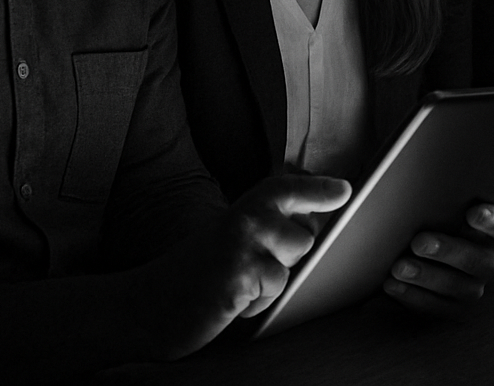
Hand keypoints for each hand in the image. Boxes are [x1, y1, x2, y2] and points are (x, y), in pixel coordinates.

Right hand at [135, 173, 351, 358]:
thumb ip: (268, 223)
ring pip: (293, 262)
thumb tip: (316, 217)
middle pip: (306, 235)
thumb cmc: (196, 272)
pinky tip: (230, 298)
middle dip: (288, 255)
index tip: (344, 190)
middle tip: (247, 263)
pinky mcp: (242, 274)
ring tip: (238, 282)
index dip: (319, 189)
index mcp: (245, 205)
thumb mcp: (232, 236)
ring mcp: (245, 243)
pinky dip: (257, 303)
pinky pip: (275, 289)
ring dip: (271, 281)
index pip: (289, 188)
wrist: (148, 304)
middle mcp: (247, 217)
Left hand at [384, 203, 493, 315]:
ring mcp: (473, 288)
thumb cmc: (445, 222)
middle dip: (446, 251)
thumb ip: (448, 204)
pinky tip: (391, 284)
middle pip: (475, 260)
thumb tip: (422, 194)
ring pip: (454, 287)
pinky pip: (434, 307)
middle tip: (419, 242)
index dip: (490, 221)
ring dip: (425, 276)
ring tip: (399, 267)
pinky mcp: (453, 309)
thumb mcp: (452, 211)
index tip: (472, 213)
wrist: (437, 254)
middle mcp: (490, 262)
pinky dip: (411, 296)